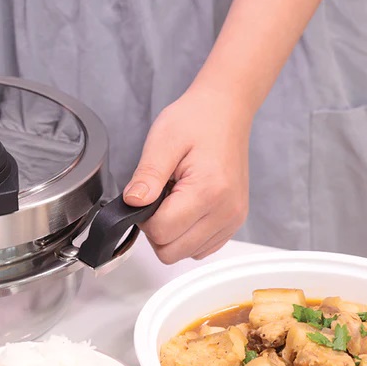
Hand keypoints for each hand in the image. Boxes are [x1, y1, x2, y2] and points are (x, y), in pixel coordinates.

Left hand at [122, 87, 251, 263]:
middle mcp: (226, 211)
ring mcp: (233, 219)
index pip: (161, 232)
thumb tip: (132, 203)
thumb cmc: (197, 121)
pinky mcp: (235, 221)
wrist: (225, 111)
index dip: (144, 218)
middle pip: (172, 251)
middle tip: (159, 198)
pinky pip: (202, 248)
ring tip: (176, 198)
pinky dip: (188, 235)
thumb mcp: (162, 141)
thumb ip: (146, 176)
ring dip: (173, 233)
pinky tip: (187, 208)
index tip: (147, 195)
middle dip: (157, 229)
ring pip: (186, 254)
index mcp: (208, 191)